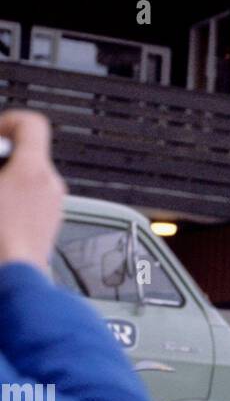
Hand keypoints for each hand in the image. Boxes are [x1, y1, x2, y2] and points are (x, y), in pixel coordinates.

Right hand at [0, 110, 65, 271]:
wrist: (16, 278)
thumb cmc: (0, 239)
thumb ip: (0, 163)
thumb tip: (2, 163)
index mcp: (34, 169)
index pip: (32, 124)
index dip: (8, 123)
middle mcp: (51, 185)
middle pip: (28, 152)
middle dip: (3, 157)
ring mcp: (53, 206)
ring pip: (29, 177)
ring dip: (8, 179)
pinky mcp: (49, 225)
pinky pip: (32, 199)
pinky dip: (15, 198)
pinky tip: (1, 213)